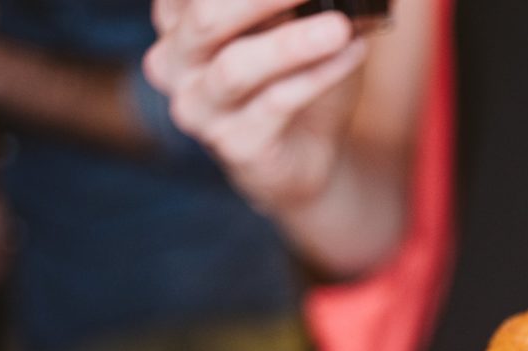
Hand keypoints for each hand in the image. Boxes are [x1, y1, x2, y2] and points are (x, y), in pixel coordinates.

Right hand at [143, 0, 369, 211]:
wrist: (303, 155)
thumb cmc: (293, 74)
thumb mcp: (291, 22)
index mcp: (178, 18)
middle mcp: (174, 62)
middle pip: (204, 18)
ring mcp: (199, 108)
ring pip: (236, 68)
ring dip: (292, 43)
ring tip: (340, 25)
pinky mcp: (235, 145)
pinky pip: (276, 104)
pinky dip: (319, 75)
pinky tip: (353, 52)